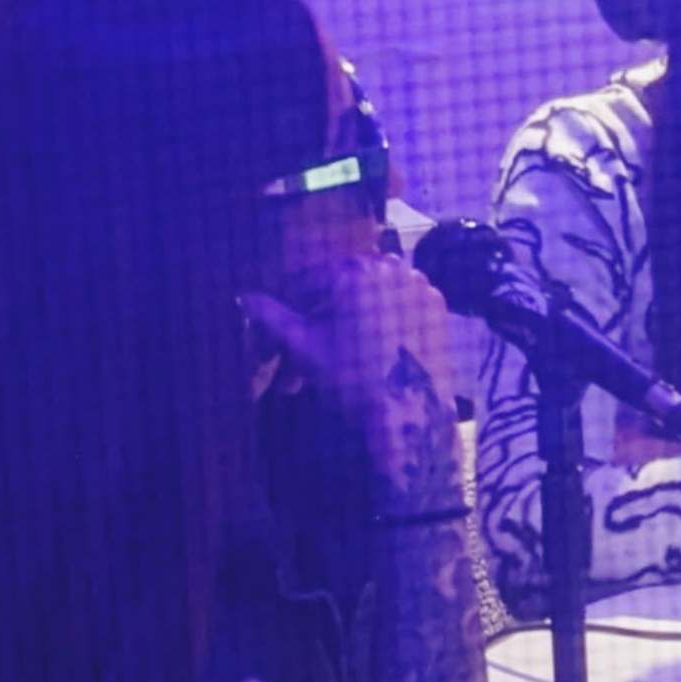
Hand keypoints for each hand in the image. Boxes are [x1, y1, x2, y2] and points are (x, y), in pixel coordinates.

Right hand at [245, 247, 460, 463]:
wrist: (409, 414)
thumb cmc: (351, 378)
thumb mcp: (303, 347)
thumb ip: (272, 317)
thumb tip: (244, 297)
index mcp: (354, 270)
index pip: (306, 284)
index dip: (288, 313)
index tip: (278, 340)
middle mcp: (390, 267)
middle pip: (339, 291)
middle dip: (317, 322)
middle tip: (303, 358)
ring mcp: (418, 284)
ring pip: (368, 298)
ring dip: (345, 323)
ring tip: (332, 361)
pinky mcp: (436, 305)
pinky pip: (396, 305)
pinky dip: (379, 321)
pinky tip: (367, 351)